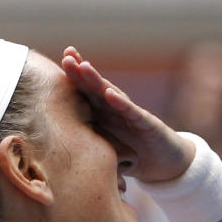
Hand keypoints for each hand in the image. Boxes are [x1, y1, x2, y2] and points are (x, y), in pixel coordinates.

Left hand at [61, 46, 194, 182]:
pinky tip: (110, 94)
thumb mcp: (104, 147)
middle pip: (96, 89)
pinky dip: (121, 104)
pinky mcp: (148, 126)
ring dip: (98, 81)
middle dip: (81, 72)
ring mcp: (132, 116)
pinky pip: (133, 114)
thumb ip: (85, 140)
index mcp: (104, 114)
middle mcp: (117, 110)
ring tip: (84, 67)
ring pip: (112, 95)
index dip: (74, 77)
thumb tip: (57, 143)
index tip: (62, 60)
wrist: (165, 164)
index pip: (86, 93)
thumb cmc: (132, 154)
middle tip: (67, 57)